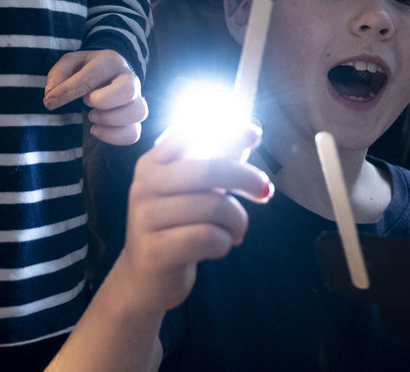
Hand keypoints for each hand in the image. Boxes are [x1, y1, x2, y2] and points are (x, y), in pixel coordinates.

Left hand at [44, 49, 145, 144]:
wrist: (107, 73)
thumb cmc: (85, 69)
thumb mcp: (69, 63)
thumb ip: (58, 75)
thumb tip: (52, 96)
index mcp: (110, 60)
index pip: (90, 77)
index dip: (67, 92)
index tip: (51, 101)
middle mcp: (129, 78)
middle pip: (128, 90)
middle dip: (102, 101)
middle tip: (86, 103)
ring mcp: (136, 99)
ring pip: (138, 112)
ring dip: (110, 119)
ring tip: (91, 116)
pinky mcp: (134, 119)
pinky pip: (134, 133)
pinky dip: (113, 137)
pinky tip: (95, 130)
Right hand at [114, 125, 270, 316]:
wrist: (144, 279)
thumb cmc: (175, 226)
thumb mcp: (193, 191)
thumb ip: (217, 160)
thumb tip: (250, 132)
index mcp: (153, 162)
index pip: (189, 134)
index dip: (225, 131)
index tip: (254, 134)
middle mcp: (145, 184)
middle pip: (209, 169)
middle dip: (245, 177)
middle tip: (265, 191)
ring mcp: (146, 217)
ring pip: (213, 206)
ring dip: (238, 220)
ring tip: (237, 231)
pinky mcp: (155, 250)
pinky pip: (207, 237)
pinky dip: (224, 242)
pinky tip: (221, 246)